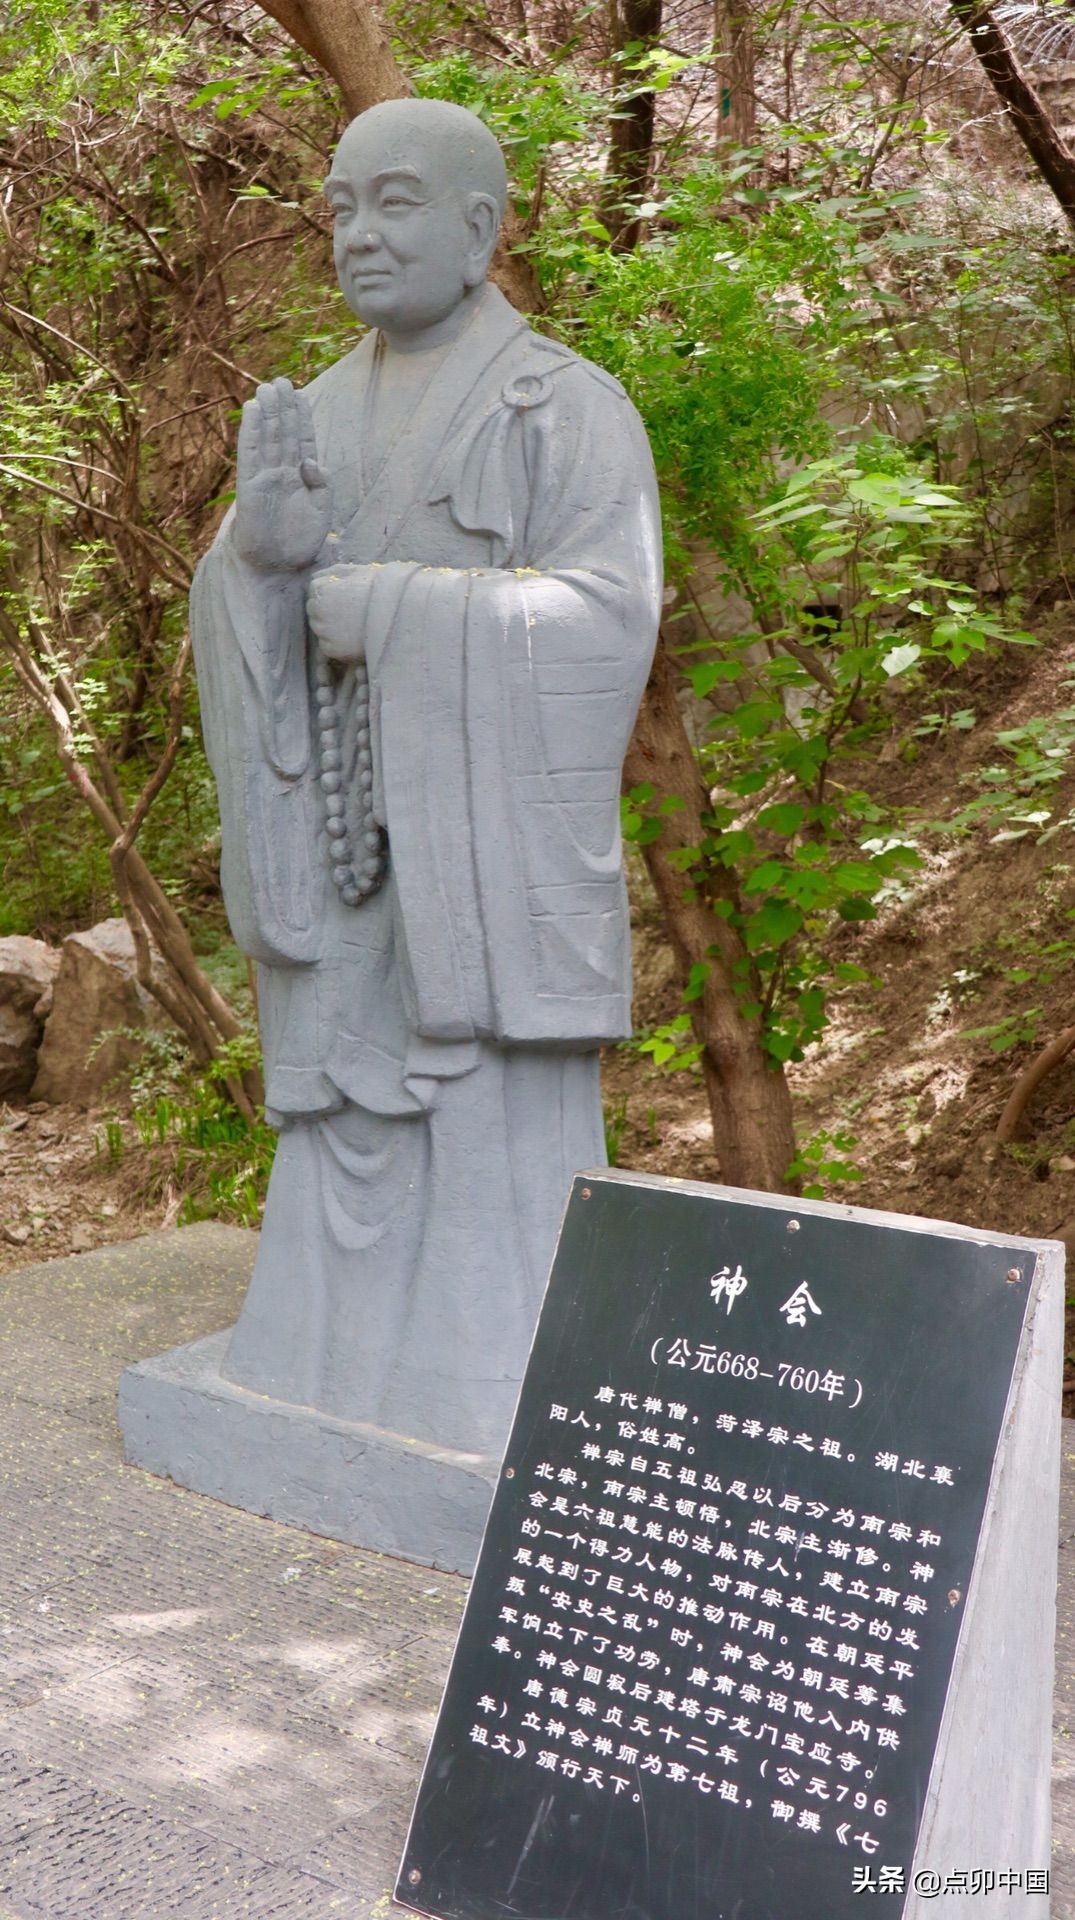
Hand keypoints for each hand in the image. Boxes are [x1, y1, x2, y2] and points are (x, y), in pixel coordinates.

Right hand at [233, 376, 331, 572]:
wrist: (277, 567)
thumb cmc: (300, 542)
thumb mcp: (322, 509)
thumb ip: (322, 483)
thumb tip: (311, 461)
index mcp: (302, 477)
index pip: (302, 440)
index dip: (301, 417)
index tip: (300, 394)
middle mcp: (283, 472)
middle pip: (284, 433)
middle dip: (284, 407)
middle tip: (282, 381)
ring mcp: (266, 476)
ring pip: (268, 438)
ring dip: (268, 413)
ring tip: (268, 387)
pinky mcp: (250, 485)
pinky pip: (250, 453)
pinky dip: (252, 432)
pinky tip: (253, 412)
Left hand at [306, 564, 377, 661]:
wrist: (398, 614)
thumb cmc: (379, 589)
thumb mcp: (356, 571)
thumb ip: (332, 572)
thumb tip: (315, 576)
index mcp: (321, 589)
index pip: (314, 590)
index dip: (330, 593)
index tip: (346, 596)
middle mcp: (317, 611)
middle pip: (314, 611)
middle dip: (327, 611)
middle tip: (350, 612)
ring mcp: (324, 632)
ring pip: (319, 629)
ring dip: (331, 627)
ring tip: (353, 624)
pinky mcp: (332, 650)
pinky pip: (327, 646)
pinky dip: (337, 643)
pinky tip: (353, 636)